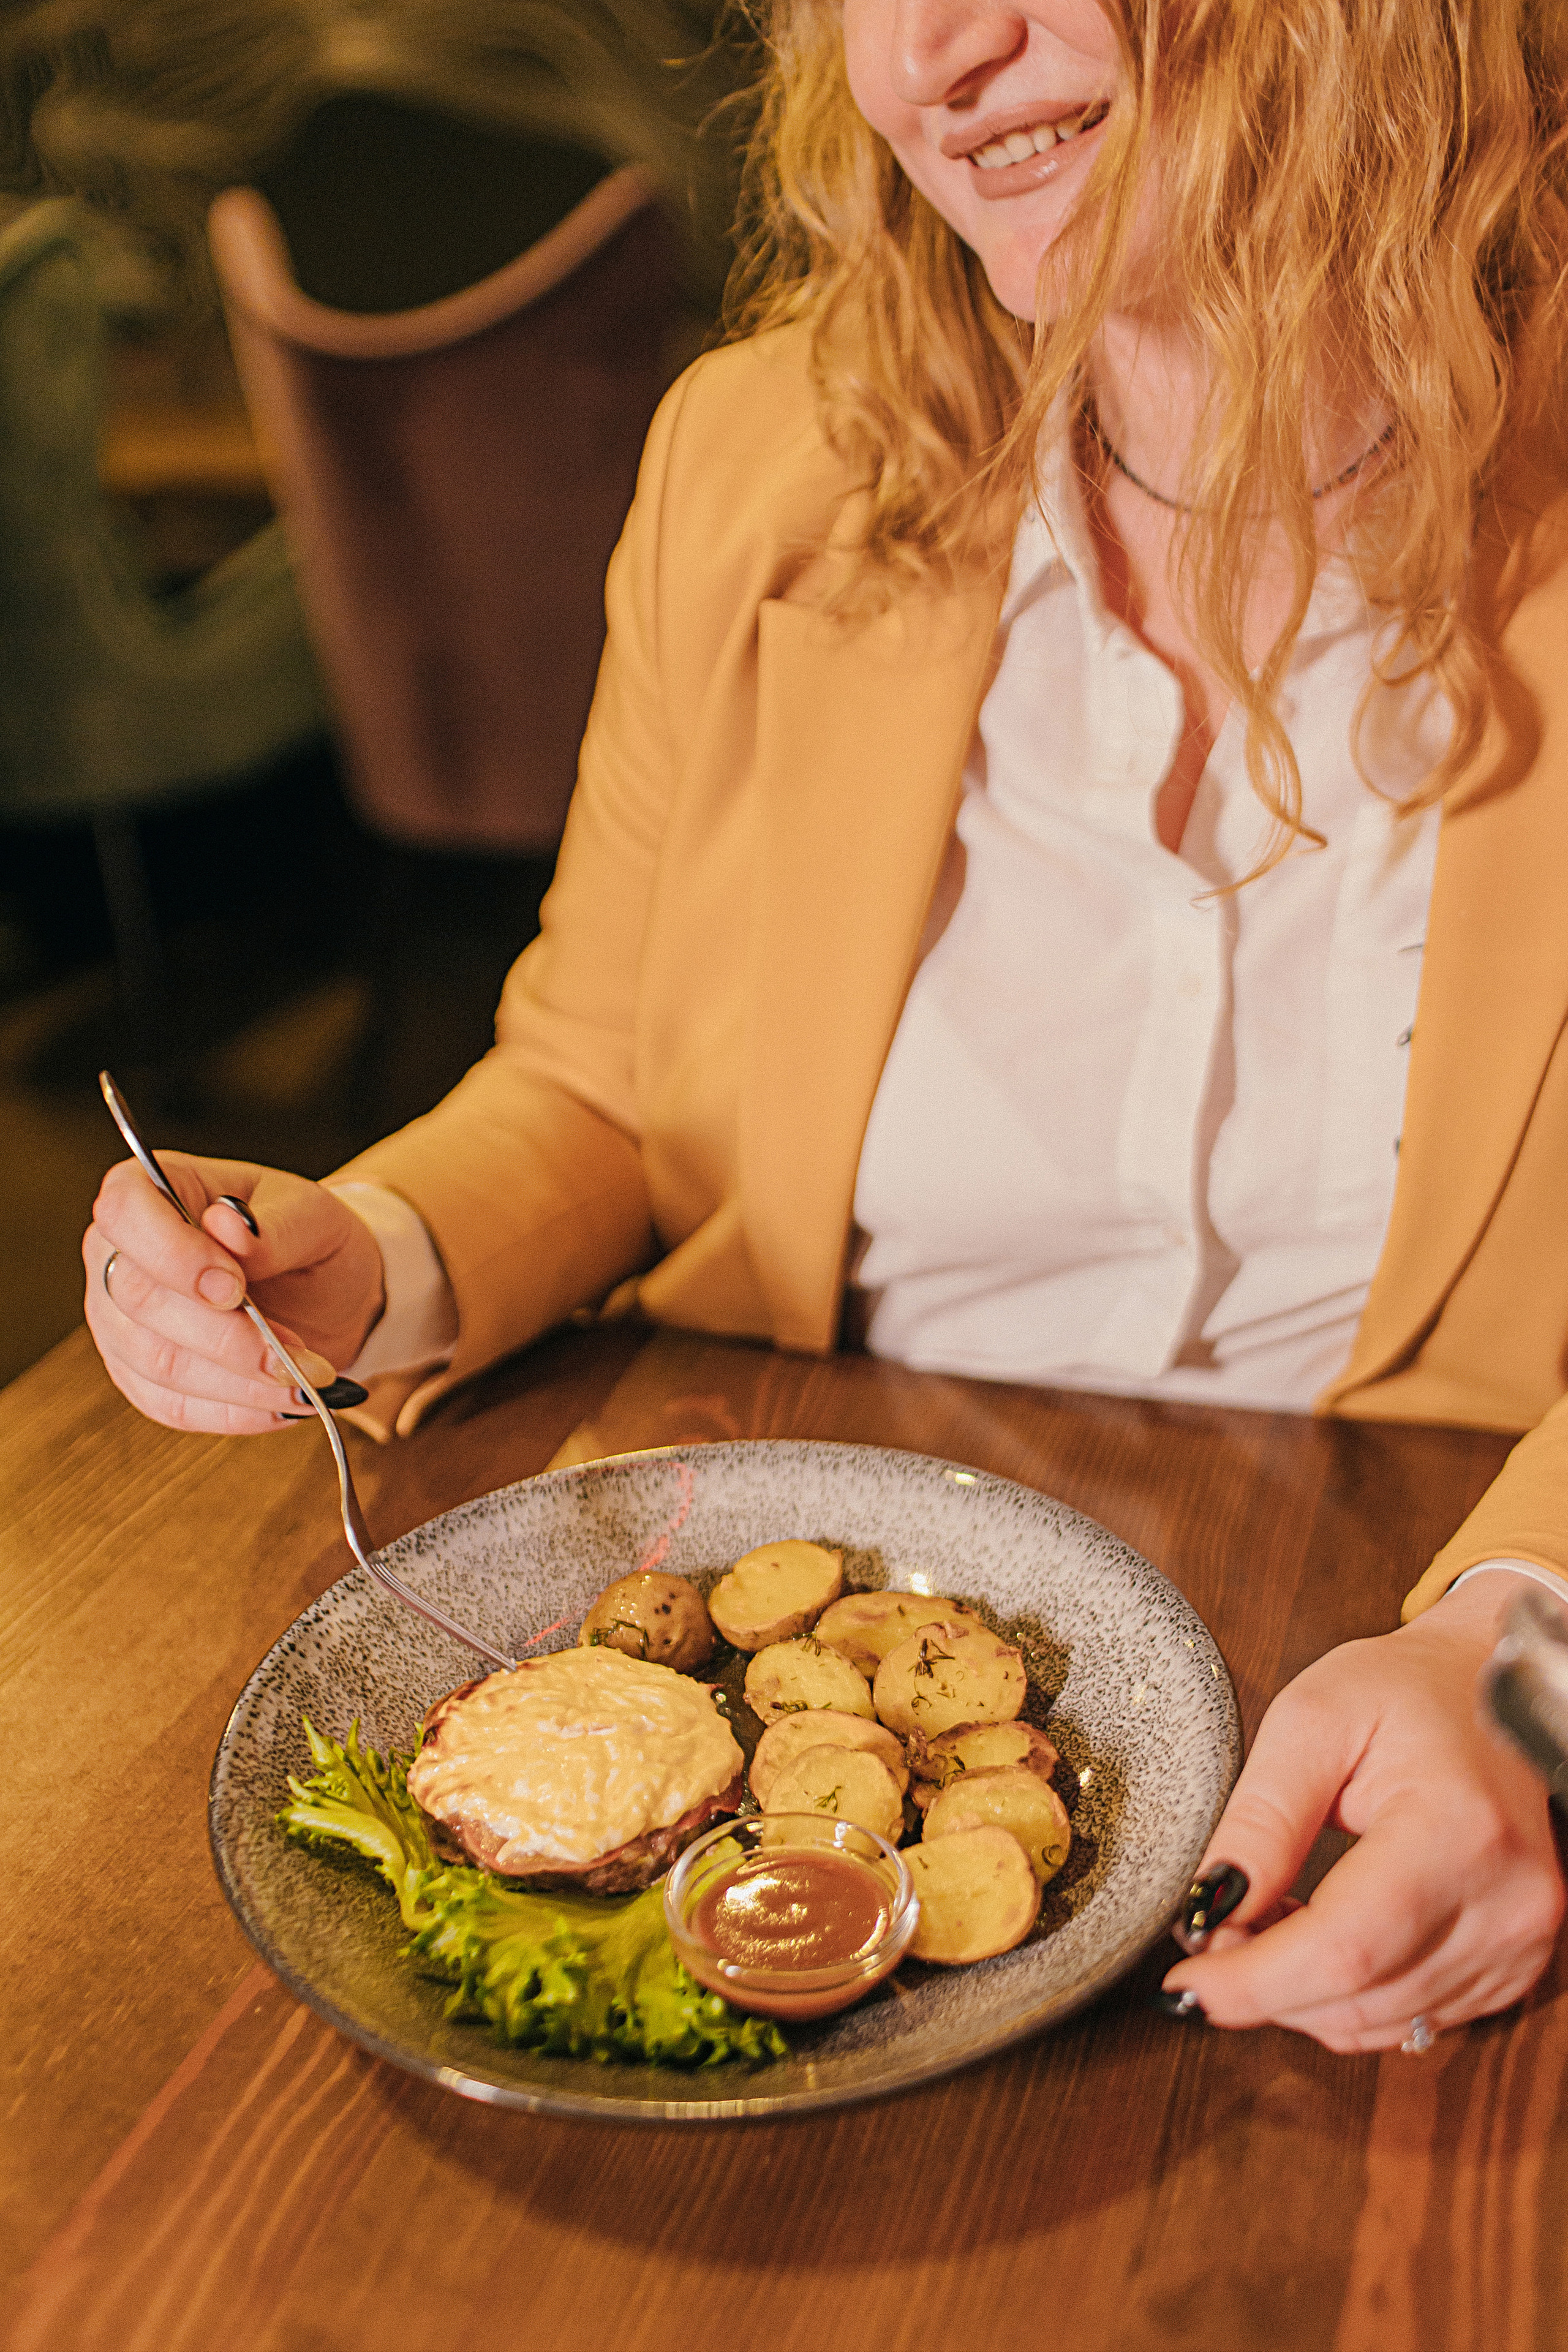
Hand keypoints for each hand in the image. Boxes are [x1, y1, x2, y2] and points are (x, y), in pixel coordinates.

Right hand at [84, 1153, 385, 1435]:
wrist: (326, 1292)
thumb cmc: (309, 1238)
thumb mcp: (312, 1215)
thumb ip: (272, 1225)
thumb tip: (229, 1226)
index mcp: (152, 1190)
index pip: (124, 1211)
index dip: (173, 1254)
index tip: (235, 1286)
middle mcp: (118, 1254)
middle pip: (140, 1299)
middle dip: (226, 1336)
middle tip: (294, 1352)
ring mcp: (120, 1322)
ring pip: (157, 1363)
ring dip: (239, 1381)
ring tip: (305, 1378)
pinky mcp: (141, 1377)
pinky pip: (173, 1406)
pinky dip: (236, 1412)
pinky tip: (284, 1403)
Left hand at [1160, 1571, 1565, 2049]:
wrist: (1487, 1691)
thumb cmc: (1405, 1692)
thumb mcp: (1311, 1721)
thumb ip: (1261, 1819)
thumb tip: (1209, 1906)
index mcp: (1457, 1830)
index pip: (1345, 1948)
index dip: (1253, 1981)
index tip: (1184, 1985)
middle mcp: (1505, 1903)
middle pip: (1357, 1998)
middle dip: (1262, 1984)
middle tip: (1209, 1930)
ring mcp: (1519, 1943)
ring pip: (1377, 2022)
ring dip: (1299, 1993)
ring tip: (1261, 1919)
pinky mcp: (1513, 1966)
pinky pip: (1408, 2018)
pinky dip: (1345, 1994)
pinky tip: (1316, 1934)